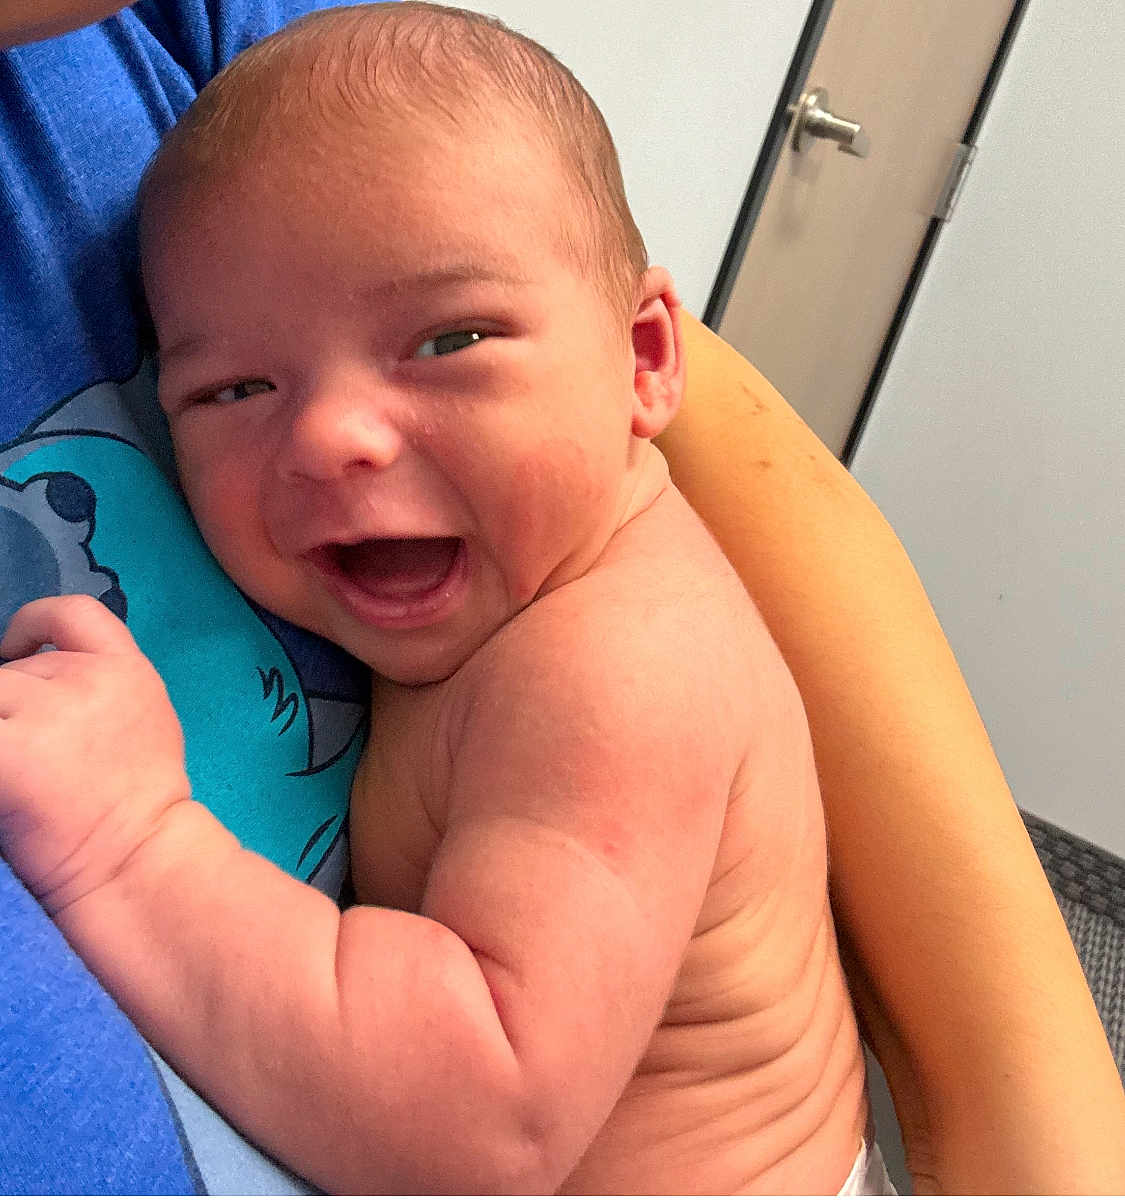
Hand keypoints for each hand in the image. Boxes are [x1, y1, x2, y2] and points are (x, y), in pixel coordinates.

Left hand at [0, 594, 189, 912]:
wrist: (140, 864)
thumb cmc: (139, 806)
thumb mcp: (143, 720)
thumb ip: (97, 688)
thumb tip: (26, 673)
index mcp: (128, 671)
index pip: (73, 613)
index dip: (31, 624)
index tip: (13, 654)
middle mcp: (89, 680)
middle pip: (12, 672)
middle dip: (9, 707)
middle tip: (27, 751)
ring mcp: (47, 715)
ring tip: (20, 767)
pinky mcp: (9, 755)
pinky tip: (4, 775)